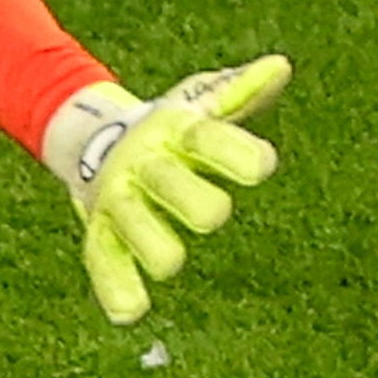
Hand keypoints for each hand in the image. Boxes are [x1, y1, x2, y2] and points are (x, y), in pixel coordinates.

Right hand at [42, 57, 287, 324]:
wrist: (95, 139)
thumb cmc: (171, 130)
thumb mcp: (202, 106)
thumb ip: (242, 92)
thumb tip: (282, 66)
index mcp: (175, 131)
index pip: (207, 138)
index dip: (237, 153)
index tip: (263, 166)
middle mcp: (144, 164)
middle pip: (170, 185)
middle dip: (199, 204)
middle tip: (213, 214)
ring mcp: (118, 199)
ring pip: (136, 228)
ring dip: (158, 248)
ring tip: (171, 259)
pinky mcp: (100, 232)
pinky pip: (102, 261)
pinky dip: (116, 286)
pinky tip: (131, 311)